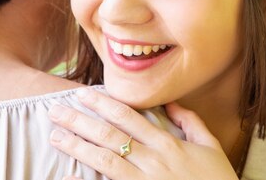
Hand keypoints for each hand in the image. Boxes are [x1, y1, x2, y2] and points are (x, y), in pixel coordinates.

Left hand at [48, 88, 238, 179]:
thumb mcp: (211, 147)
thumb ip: (191, 121)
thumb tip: (172, 102)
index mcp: (167, 143)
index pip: (128, 117)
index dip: (103, 104)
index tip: (82, 94)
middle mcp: (152, 160)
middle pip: (110, 135)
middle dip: (80, 121)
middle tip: (55, 110)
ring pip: (105, 160)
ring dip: (77, 147)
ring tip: (55, 136)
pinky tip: (69, 177)